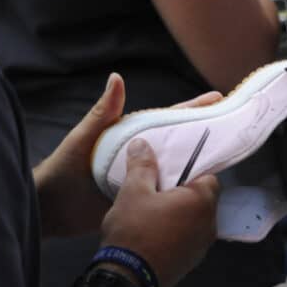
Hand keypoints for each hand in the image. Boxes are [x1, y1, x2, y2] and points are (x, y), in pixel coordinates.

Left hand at [34, 73, 222, 237]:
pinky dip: (186, 192)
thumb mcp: (85, 138)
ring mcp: (144, 178)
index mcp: (131, 135)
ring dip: (200, 164)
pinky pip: (169, 194)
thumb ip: (103, 112)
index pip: (167, 118)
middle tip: (234, 126)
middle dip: (205, 132)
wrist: (51, 209)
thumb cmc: (64, 168)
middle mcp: (142, 155)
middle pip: (179, 142)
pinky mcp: (143, 200)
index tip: (218, 98)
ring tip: (229, 157)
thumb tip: (117, 77)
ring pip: (177, 168)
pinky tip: (205, 192)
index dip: (192, 108)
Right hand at [101, 139, 220, 286]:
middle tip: (158, 189)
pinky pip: (188, 238)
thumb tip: (142, 145)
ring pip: (195, 220)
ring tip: (152, 210)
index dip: (191, 171)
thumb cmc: (133, 232)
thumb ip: (142, 166)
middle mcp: (209, 224)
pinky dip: (176, 232)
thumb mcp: (133, 191)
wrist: (126, 280)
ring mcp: (202, 247)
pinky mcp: (191, 263)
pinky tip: (153, 232)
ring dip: (179, 214)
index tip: (172, 171)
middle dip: (183, 192)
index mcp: (202, 202)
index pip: (209, 176)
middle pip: (203, 199)